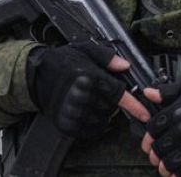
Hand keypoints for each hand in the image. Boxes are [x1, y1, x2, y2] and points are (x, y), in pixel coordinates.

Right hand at [27, 41, 149, 137]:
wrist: (35, 76)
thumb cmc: (62, 61)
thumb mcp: (85, 50)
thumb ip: (107, 57)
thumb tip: (125, 66)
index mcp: (88, 77)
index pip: (118, 94)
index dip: (134, 105)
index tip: (145, 113)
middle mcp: (80, 97)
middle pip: (112, 107)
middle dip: (112, 101)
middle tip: (101, 91)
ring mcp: (72, 113)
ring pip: (103, 120)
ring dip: (103, 113)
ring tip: (92, 100)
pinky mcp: (66, 124)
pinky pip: (90, 130)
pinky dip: (94, 124)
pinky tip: (87, 111)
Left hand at [140, 82, 180, 176]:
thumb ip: (167, 92)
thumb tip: (148, 93)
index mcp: (179, 112)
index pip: (153, 129)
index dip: (148, 138)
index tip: (149, 143)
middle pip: (159, 148)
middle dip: (155, 154)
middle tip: (156, 156)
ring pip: (169, 162)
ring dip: (164, 167)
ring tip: (165, 166)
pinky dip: (178, 175)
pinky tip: (176, 173)